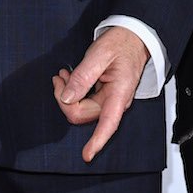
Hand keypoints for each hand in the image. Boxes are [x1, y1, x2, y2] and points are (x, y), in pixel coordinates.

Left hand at [51, 26, 149, 162]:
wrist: (133, 37)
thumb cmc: (121, 43)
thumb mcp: (100, 54)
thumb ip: (83, 76)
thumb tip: (67, 97)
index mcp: (119, 94)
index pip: (108, 124)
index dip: (97, 141)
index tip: (86, 155)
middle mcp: (115, 102)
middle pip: (84, 115)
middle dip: (65, 100)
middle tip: (59, 77)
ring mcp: (109, 101)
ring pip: (81, 110)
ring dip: (67, 96)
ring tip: (63, 74)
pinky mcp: (104, 97)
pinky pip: (84, 103)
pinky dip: (73, 93)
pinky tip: (69, 78)